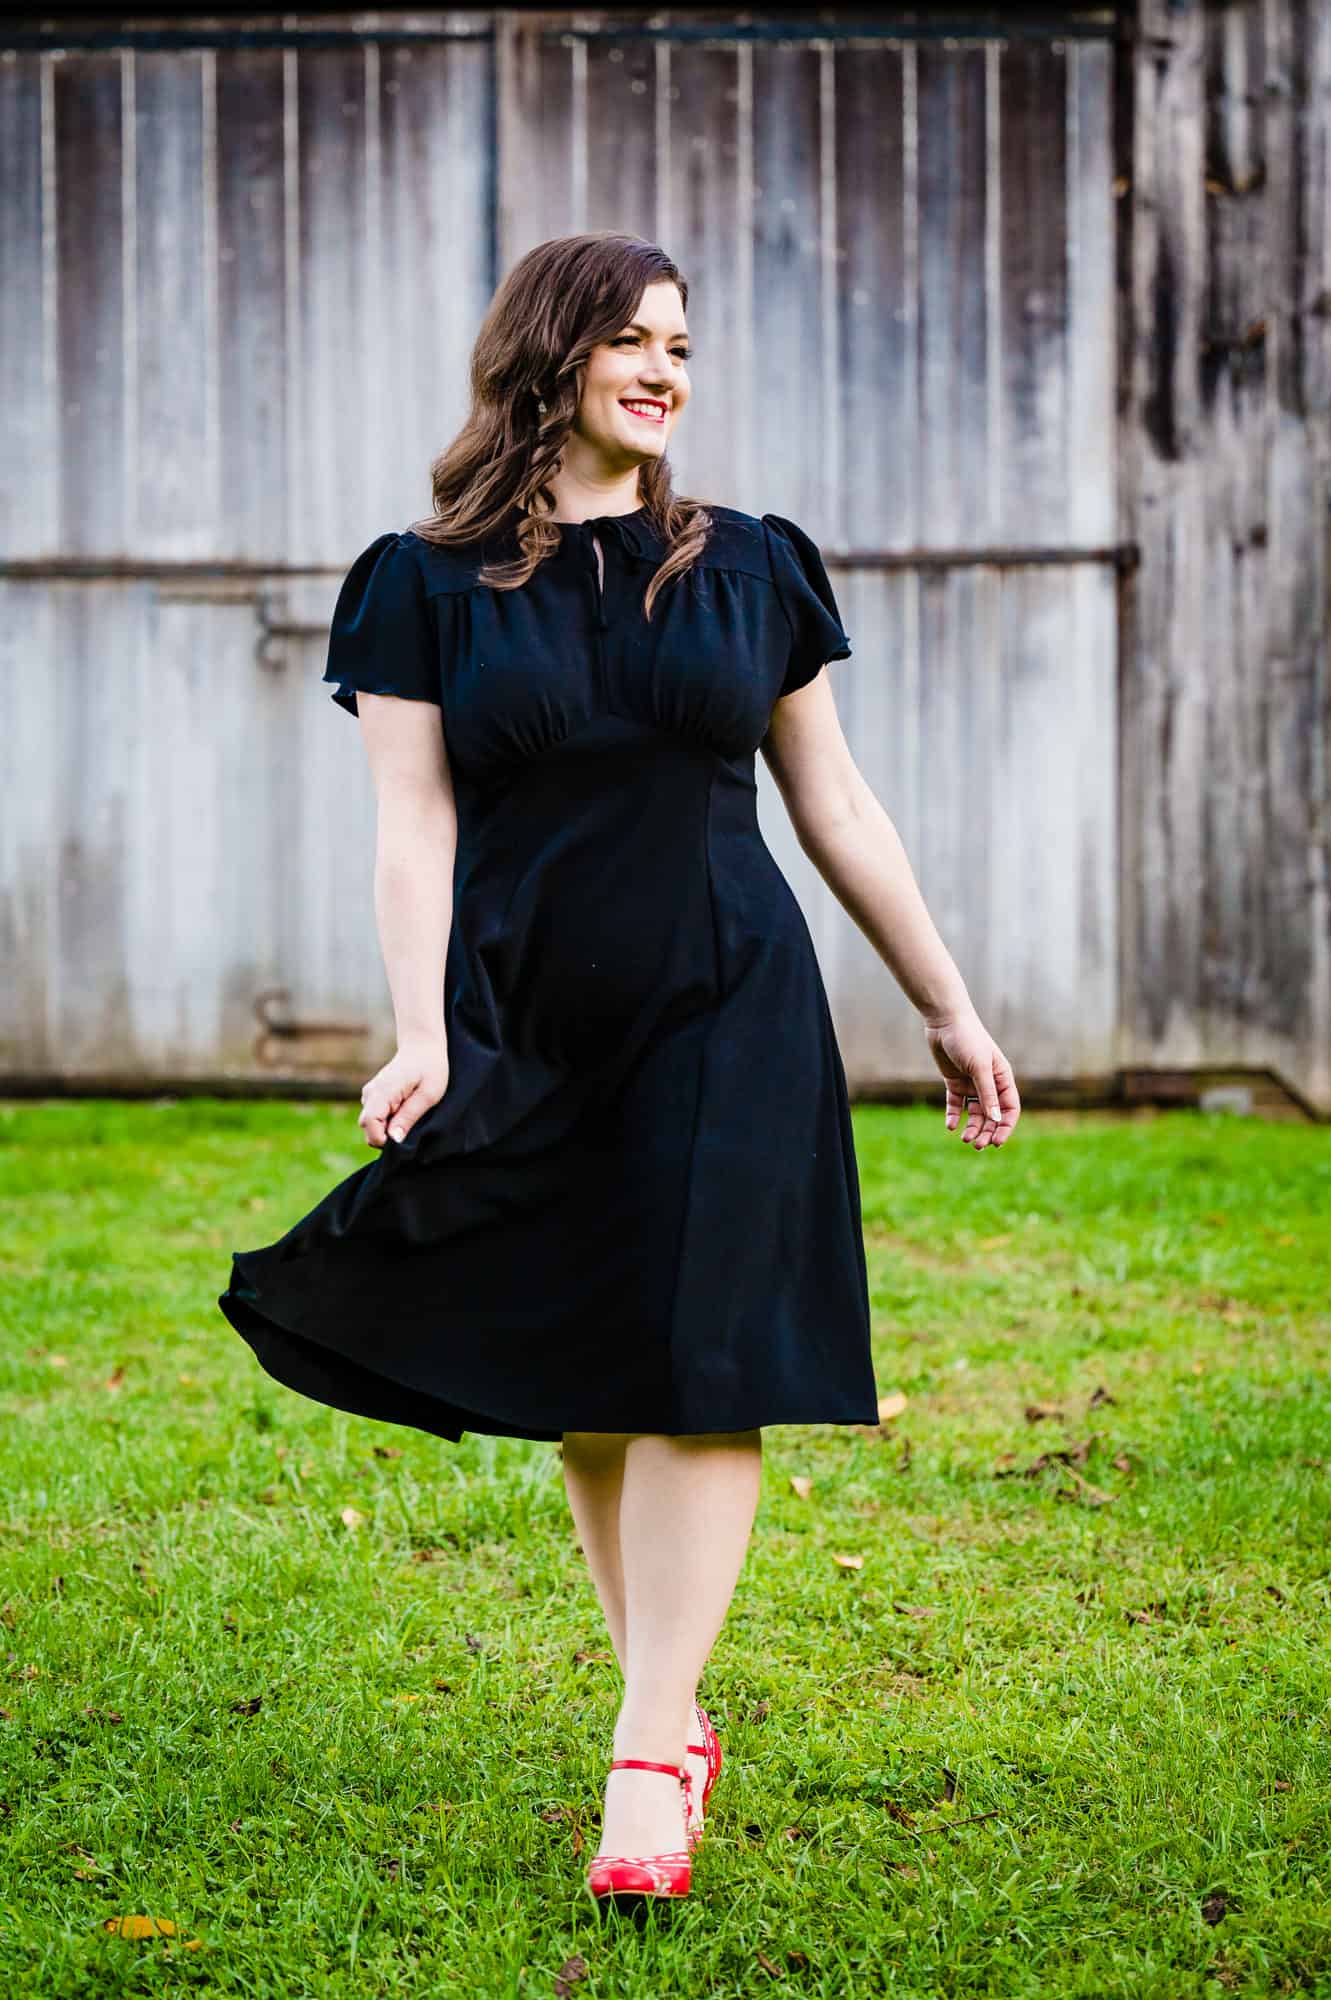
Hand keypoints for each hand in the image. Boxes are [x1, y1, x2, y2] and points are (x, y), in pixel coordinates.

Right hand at [358, 1036, 449, 1148]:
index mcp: (382, 1091)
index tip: (404, 1139)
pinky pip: (375, 1119)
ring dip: (388, 1129)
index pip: (370, 1124)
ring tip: (410, 1115)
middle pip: (367, 1128)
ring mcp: (369, 1095)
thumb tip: (394, 1140)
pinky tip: (405, 1111)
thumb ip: (409, 1117)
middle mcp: (370, 1094)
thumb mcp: (428, 1095)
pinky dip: (388, 1122)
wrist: (422, 1048)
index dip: (384, 1139)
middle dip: (386, 1136)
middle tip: (412, 1126)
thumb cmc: (430, 1068)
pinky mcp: (373, 1098)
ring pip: (371, 1125)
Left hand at [924, 1011, 1019, 1150]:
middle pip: (992, 1115)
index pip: (1010, 1109)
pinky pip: (956, 1105)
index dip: (1005, 1127)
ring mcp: (971, 1083)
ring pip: (975, 1113)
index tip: (997, 1142)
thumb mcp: (979, 1068)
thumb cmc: (967, 1040)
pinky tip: (951, 1126)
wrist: (945, 1022)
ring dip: (972, 1128)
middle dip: (987, 1132)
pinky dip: (954, 1116)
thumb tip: (996, 1119)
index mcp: (1002, 1078)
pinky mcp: (954, 1082)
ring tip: (965, 1139)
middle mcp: (989, 1083)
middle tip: (977, 1146)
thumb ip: (988, 1094)